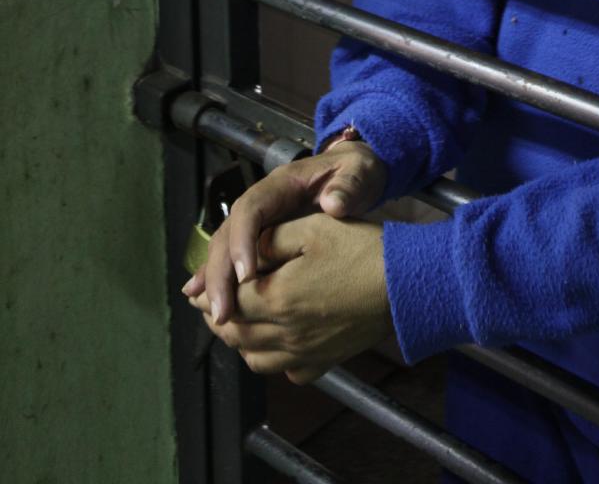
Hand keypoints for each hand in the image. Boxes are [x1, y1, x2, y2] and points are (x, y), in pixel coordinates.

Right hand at [183, 139, 386, 323]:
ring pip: (224, 249)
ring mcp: (258, 220)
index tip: (247, 275)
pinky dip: (221, 281)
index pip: (251, 208)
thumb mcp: (359, 170)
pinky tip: (213, 305)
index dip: (243, 240)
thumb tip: (333, 203)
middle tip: (224, 312)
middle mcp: (262, 201)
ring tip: (218, 316)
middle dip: (221, 273)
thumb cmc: (356, 172)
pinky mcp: (260, 237)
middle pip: (228, 233)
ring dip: (216, 282)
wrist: (356, 173)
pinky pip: (233, 258)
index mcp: (282, 184)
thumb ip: (350, 183)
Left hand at [187, 213, 393, 382]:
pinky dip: (268, 359)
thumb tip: (243, 253)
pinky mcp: (323, 362)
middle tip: (205, 303)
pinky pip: (284, 371)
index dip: (206, 291)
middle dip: (215, 317)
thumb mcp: (313, 229)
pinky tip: (272, 343)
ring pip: (253, 357)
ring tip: (234, 321)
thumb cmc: (362, 250)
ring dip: (237, 340)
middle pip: (235, 332)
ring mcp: (305, 353)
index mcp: (277, 297)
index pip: (227, 300)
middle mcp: (286, 333)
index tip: (193, 286)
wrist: (405, 285)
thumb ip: (270, 240)